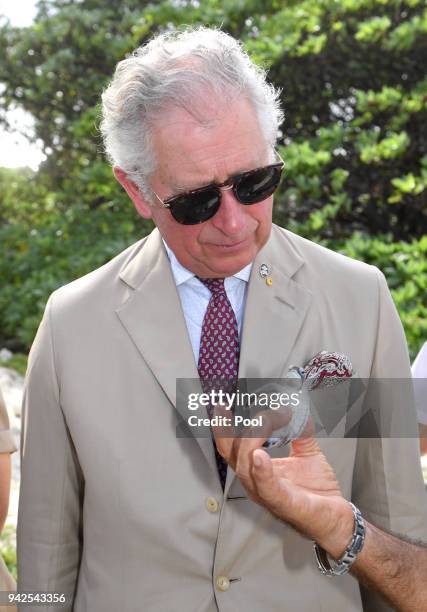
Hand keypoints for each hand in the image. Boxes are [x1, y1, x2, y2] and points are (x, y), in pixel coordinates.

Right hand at [212, 406, 353, 558]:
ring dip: (252, 440)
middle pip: (233, 454)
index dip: (221, 428)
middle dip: (237, 429)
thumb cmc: (316, 491)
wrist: (337, 517)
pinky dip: (261, 471)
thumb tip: (299, 408)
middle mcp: (256, 482)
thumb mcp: (307, 452)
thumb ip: (301, 430)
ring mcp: (267, 494)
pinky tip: (260, 454)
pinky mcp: (284, 504)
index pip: (230, 448)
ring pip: (245, 468)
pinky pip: (267, 488)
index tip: (223, 405)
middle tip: (257, 409)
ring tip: (265, 421)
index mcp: (256, 469)